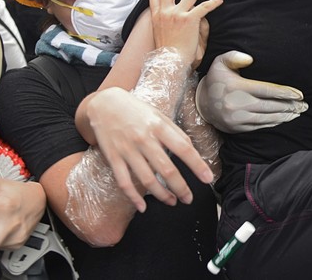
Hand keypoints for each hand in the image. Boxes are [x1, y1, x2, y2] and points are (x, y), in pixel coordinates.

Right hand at [83, 87, 212, 211]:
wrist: (103, 104)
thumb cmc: (136, 110)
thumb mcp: (158, 115)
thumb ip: (174, 132)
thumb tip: (191, 150)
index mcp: (158, 126)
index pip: (183, 148)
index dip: (197, 165)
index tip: (208, 179)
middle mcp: (144, 139)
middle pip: (166, 169)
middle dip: (180, 187)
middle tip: (189, 199)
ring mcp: (127, 150)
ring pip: (147, 179)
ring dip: (162, 195)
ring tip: (172, 201)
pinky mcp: (113, 158)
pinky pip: (124, 182)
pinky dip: (133, 197)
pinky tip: (142, 207)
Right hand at [150, 0, 222, 66]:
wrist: (169, 62)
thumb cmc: (167, 54)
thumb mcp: (161, 35)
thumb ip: (168, 22)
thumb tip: (180, 15)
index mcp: (156, 16)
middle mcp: (165, 12)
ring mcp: (176, 14)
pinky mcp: (189, 19)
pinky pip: (204, 6)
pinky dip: (213, 2)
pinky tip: (219, 0)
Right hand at [196, 51, 306, 132]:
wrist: (201, 104)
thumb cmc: (216, 79)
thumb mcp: (220, 62)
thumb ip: (234, 57)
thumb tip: (250, 59)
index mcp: (237, 88)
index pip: (266, 90)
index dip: (284, 92)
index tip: (299, 94)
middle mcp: (238, 105)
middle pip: (270, 106)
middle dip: (289, 106)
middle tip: (304, 105)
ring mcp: (238, 119)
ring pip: (267, 118)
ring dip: (285, 116)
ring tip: (298, 112)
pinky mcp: (238, 128)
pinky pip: (260, 126)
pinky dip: (274, 123)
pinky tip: (284, 119)